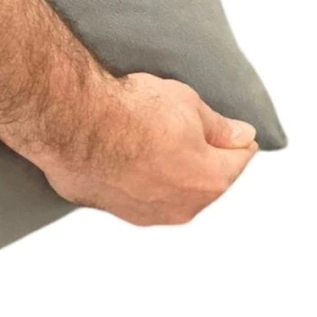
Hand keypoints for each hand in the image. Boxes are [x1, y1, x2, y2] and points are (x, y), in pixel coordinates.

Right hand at [30, 72, 259, 225]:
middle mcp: (181, 206)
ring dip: (165, 172)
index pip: (238, 159)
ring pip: (167, 192)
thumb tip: (242, 136)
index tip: (233, 130)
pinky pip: (132, 194)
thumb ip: (220, 127)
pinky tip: (122, 154)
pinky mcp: (110, 209)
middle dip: (200, 158)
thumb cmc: (131, 110)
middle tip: (184, 129)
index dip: (237, 139)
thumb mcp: (188, 103)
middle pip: (203, 181)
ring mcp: (144, 213)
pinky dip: (133, 179)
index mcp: (210, 180)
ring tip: (148, 140)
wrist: (75, 120)